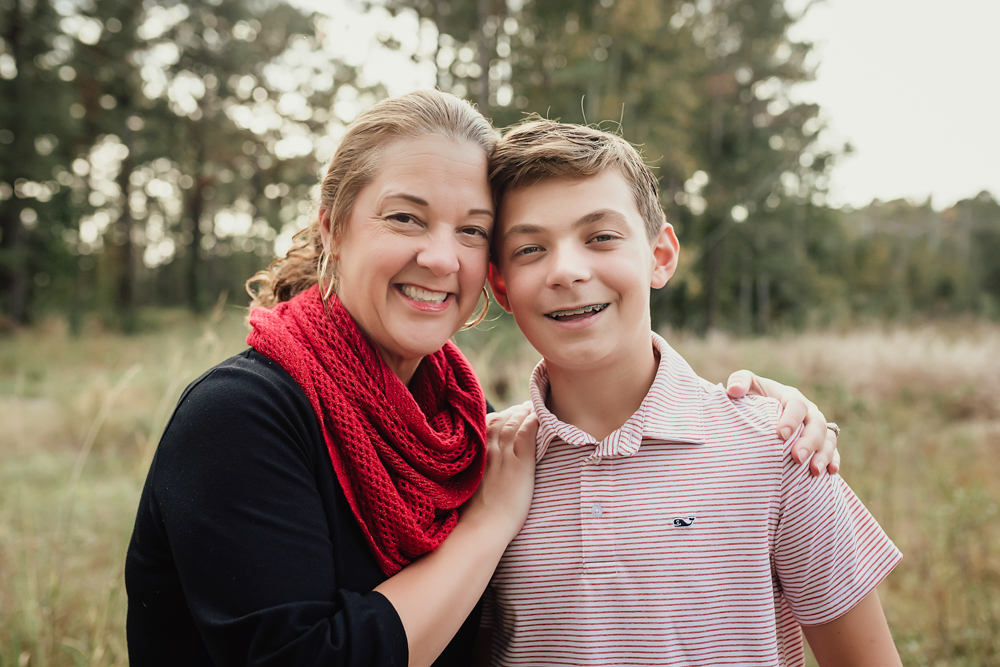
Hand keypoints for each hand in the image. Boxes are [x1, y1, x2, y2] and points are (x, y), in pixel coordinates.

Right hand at [463, 402, 537, 539]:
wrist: (481, 526)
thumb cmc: (473, 515)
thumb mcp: (469, 487)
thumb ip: (476, 473)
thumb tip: (481, 475)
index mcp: (475, 454)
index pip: (486, 425)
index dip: (498, 416)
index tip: (506, 414)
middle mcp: (488, 450)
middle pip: (501, 420)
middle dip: (512, 412)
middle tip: (522, 407)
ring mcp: (504, 455)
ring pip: (514, 423)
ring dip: (524, 413)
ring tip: (531, 408)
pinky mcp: (519, 463)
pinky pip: (526, 433)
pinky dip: (533, 421)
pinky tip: (540, 416)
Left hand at [726, 370, 839, 475]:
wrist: (759, 414)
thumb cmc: (752, 399)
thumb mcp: (746, 387)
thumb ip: (739, 381)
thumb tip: (733, 390)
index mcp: (790, 397)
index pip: (797, 405)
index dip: (791, 419)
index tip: (780, 435)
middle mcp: (808, 411)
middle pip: (817, 424)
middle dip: (809, 442)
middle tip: (797, 458)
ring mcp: (816, 427)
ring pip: (828, 438)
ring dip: (824, 454)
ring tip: (815, 471)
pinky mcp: (821, 443)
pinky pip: (833, 451)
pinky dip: (834, 460)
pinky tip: (830, 472)